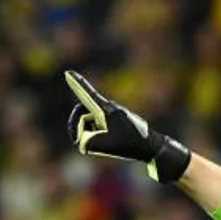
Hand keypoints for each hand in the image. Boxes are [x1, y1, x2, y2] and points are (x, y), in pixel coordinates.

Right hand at [64, 70, 190, 183]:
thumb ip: (87, 142)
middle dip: (78, 126)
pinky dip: (99, 137)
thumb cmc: (130, 144)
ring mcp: (113, 115)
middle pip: (84, 113)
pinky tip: (110, 145)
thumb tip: (83, 142)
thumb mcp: (105, 145)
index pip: (88, 94)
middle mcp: (109, 109)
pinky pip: (100, 127)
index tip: (68, 73)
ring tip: (106, 144)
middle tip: (76, 140)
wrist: (152, 147)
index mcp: (106, 110)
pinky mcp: (117, 122)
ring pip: (92, 123)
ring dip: (92, 134)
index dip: (77, 84)